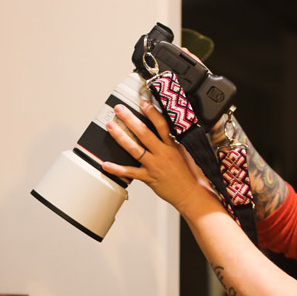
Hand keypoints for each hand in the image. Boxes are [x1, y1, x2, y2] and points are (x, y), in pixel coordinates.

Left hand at [102, 100, 217, 214]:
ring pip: (135, 149)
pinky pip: (130, 172)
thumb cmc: (189, 174)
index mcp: (172, 145)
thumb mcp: (184, 152)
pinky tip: (106, 164)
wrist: (190, 193)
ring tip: (110, 126)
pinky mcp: (149, 177)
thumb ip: (173, 141)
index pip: (162, 125)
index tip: (143, 102)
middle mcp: (162, 153)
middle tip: (119, 110)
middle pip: (144, 133)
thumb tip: (167, 129)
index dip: (152, 112)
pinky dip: (117, 169)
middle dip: (130, 119)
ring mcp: (154, 165)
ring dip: (121, 137)